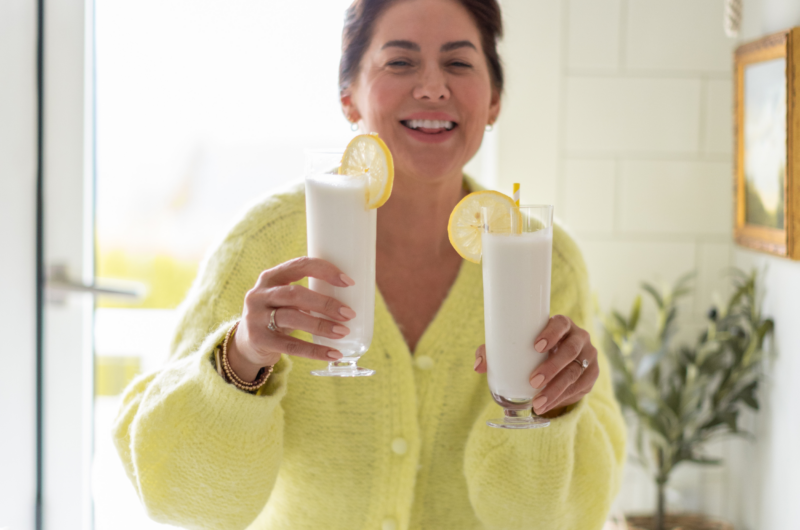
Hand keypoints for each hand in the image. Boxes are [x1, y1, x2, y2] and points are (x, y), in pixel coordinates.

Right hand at [226, 257, 356, 380]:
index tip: (349, 281)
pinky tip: (332, 353)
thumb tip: (352, 298)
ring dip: (321, 325)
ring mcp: (256, 317)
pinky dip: (314, 350)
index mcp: (271, 277)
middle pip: (295, 294)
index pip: (299, 265)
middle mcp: (259, 294)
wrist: (245, 343)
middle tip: (349, 313)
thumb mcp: (285, 299)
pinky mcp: (258, 339)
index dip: (325, 271)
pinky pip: (290, 346)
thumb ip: (307, 294)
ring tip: (343, 331)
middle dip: (325, 303)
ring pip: (292, 317)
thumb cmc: (276, 315)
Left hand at [474, 315, 598, 415]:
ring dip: (557, 389)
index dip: (551, 333)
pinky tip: (550, 405)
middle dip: (552, 367)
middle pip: (570, 351)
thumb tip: (478, 366)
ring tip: (538, 402)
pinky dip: (564, 398)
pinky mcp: (591, 374)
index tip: (536, 346)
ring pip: (575, 372)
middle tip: (533, 381)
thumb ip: (494, 352)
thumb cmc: (531, 350)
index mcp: (562, 325)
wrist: (558, 363)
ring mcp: (589, 356)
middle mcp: (579, 338)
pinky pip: (581, 387)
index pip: (561, 323)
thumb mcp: (515, 348)